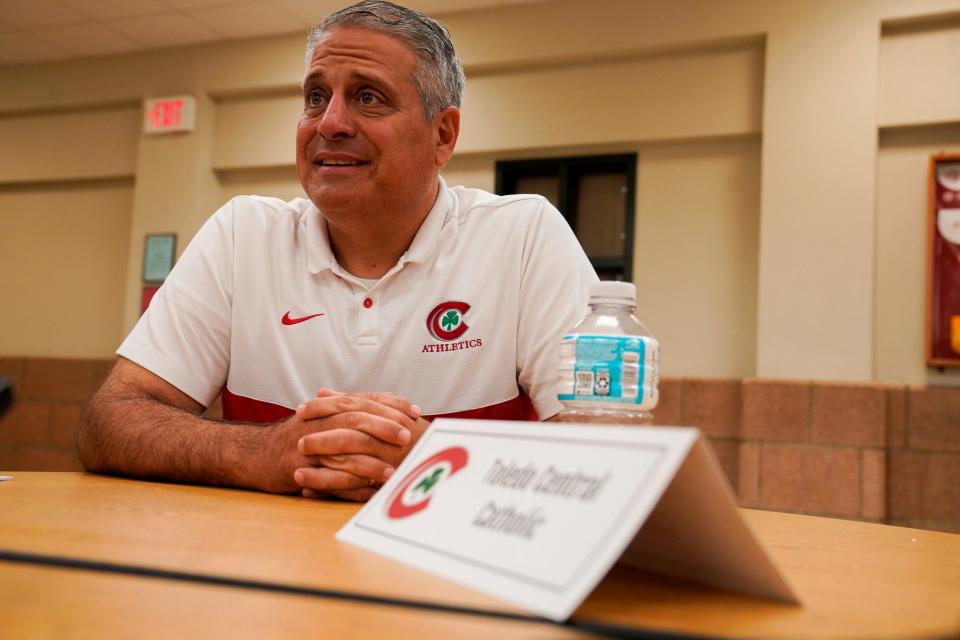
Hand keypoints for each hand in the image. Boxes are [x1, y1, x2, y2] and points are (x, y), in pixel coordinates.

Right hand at [257, 389, 416, 494]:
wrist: (253, 454)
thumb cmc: (294, 438)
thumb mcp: (320, 418)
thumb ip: (348, 410)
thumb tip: (384, 401)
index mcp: (327, 409)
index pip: (363, 400)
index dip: (390, 404)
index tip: (414, 411)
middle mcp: (318, 423)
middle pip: (354, 419)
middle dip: (383, 426)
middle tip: (407, 436)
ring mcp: (307, 446)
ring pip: (342, 450)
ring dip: (369, 462)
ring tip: (393, 472)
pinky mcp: (298, 469)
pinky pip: (327, 479)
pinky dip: (349, 486)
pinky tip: (367, 494)